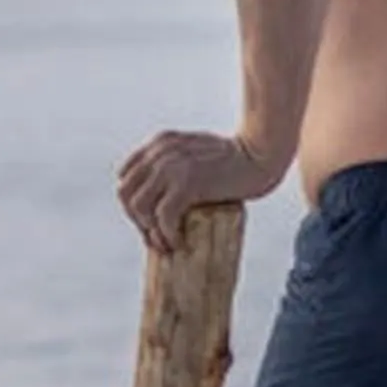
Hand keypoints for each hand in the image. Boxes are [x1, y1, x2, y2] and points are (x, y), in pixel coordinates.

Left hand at [116, 129, 280, 251]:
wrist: (261, 155)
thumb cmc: (236, 160)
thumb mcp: (195, 151)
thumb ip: (177, 161)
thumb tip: (165, 195)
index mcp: (159, 143)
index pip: (125, 177)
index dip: (133, 204)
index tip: (150, 222)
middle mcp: (160, 152)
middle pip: (125, 194)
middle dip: (137, 221)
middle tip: (157, 239)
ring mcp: (172, 166)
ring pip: (138, 207)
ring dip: (150, 230)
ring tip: (168, 243)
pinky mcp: (188, 182)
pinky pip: (163, 216)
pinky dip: (167, 235)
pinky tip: (179, 243)